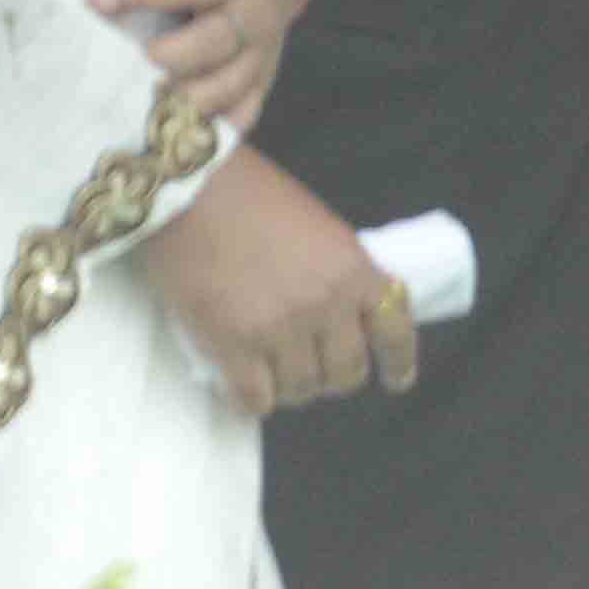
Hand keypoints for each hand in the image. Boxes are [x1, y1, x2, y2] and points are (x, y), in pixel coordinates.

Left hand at [94, 0, 305, 131]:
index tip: (95, 0)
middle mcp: (256, 12)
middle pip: (215, 42)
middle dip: (169, 55)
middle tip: (138, 54)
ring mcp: (263, 50)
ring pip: (228, 86)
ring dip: (184, 99)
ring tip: (149, 96)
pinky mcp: (263, 79)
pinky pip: (242, 113)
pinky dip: (211, 128)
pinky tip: (179, 129)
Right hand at [141, 149, 419, 416]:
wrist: (189, 188)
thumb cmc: (250, 195)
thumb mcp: (317, 228)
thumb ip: (336, 273)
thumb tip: (338, 318)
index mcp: (353, 268)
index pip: (394, 330)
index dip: (398, 362)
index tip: (397, 381)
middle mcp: (326, 303)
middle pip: (347, 372)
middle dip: (331, 377)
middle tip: (312, 369)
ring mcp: (282, 328)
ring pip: (301, 390)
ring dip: (288, 388)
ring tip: (269, 371)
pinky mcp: (235, 346)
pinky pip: (255, 400)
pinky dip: (249, 399)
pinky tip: (239, 385)